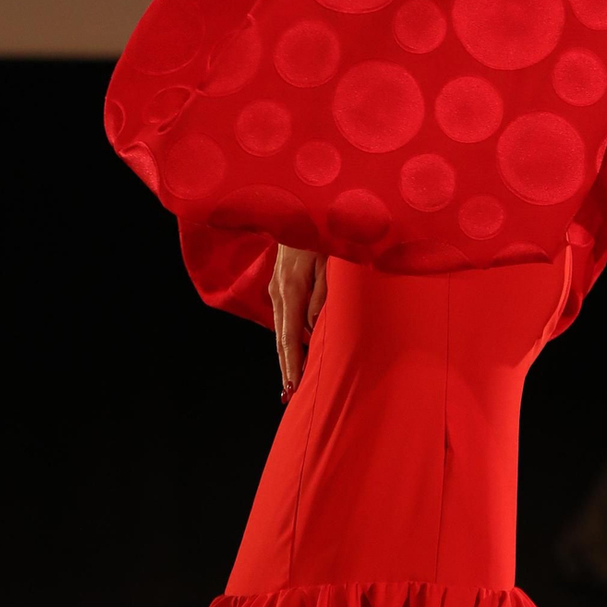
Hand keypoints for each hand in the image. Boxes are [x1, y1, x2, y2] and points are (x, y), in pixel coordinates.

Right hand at [270, 245, 326, 398]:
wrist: (298, 210)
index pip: (290, 337)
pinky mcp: (280, 285)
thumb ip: (322, 296)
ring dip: (289, 355)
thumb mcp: (329, 263)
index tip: (292, 386)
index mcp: (291, 290)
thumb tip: (312, 326)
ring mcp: (277, 289)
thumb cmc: (323, 235)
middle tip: (288, 396)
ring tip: (294, 381)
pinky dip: (292, 337)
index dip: (292, 363)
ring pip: (283, 329)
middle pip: (281, 339)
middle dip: (286, 367)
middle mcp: (279, 293)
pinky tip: (300, 350)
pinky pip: (286, 317)